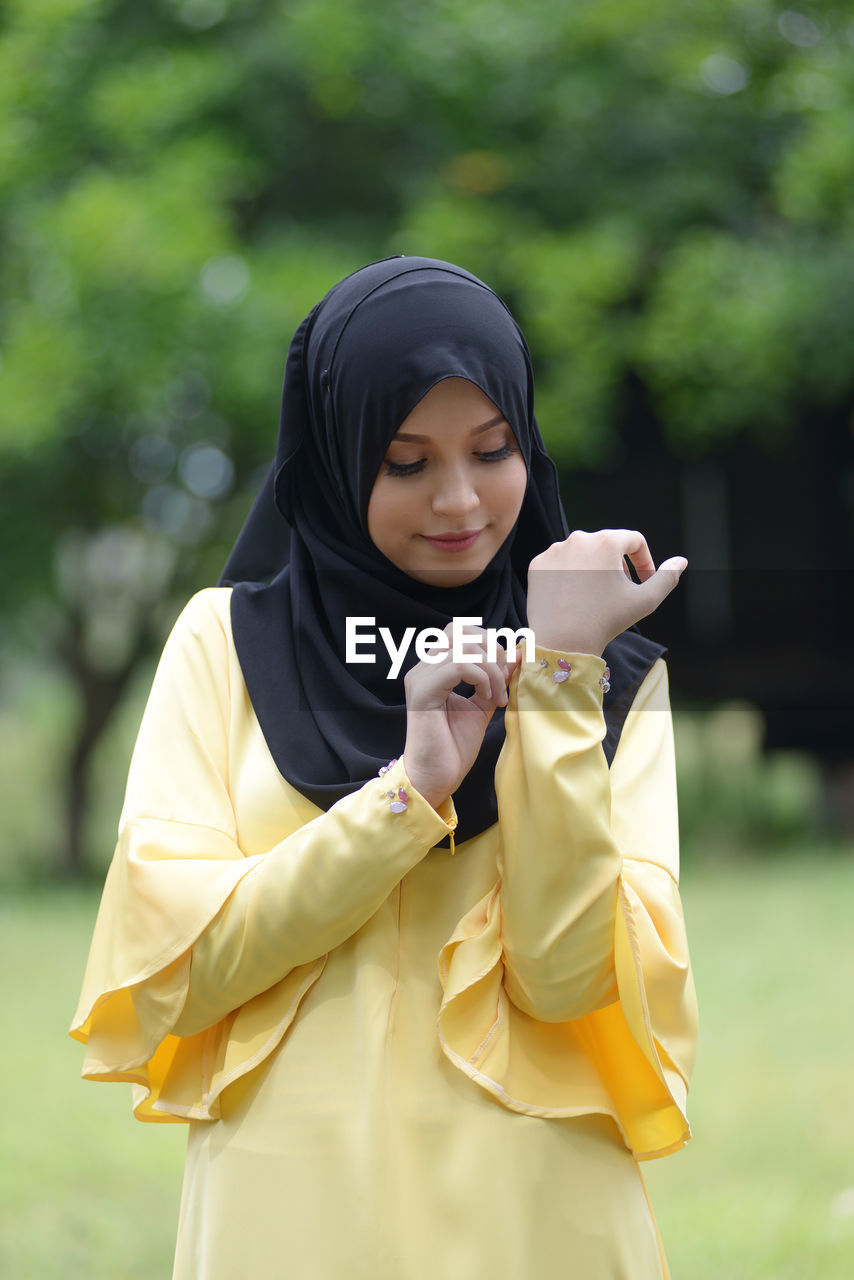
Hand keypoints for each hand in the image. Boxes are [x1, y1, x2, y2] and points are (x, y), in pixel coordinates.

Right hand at [401, 622, 520, 808]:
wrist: (436, 778)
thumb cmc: (454, 747)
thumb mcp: (482, 705)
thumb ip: (496, 679)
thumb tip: (517, 653)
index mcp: (433, 669)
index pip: (460, 632)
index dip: (489, 645)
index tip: (504, 676)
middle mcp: (423, 669)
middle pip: (461, 631)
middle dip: (492, 650)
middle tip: (503, 681)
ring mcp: (420, 678)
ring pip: (464, 647)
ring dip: (491, 669)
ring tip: (496, 697)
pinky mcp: (423, 692)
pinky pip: (460, 665)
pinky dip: (482, 678)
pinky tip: (488, 700)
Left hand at [527, 529, 686, 655]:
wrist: (563, 643)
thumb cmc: (606, 621)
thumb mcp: (645, 601)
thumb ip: (666, 578)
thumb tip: (680, 561)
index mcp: (606, 542)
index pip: (633, 540)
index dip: (644, 560)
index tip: (643, 581)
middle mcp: (578, 538)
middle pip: (607, 545)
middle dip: (617, 565)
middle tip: (619, 592)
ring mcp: (555, 550)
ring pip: (582, 553)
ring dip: (592, 568)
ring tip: (595, 596)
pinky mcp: (538, 564)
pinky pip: (560, 562)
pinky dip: (569, 575)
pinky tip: (573, 597)